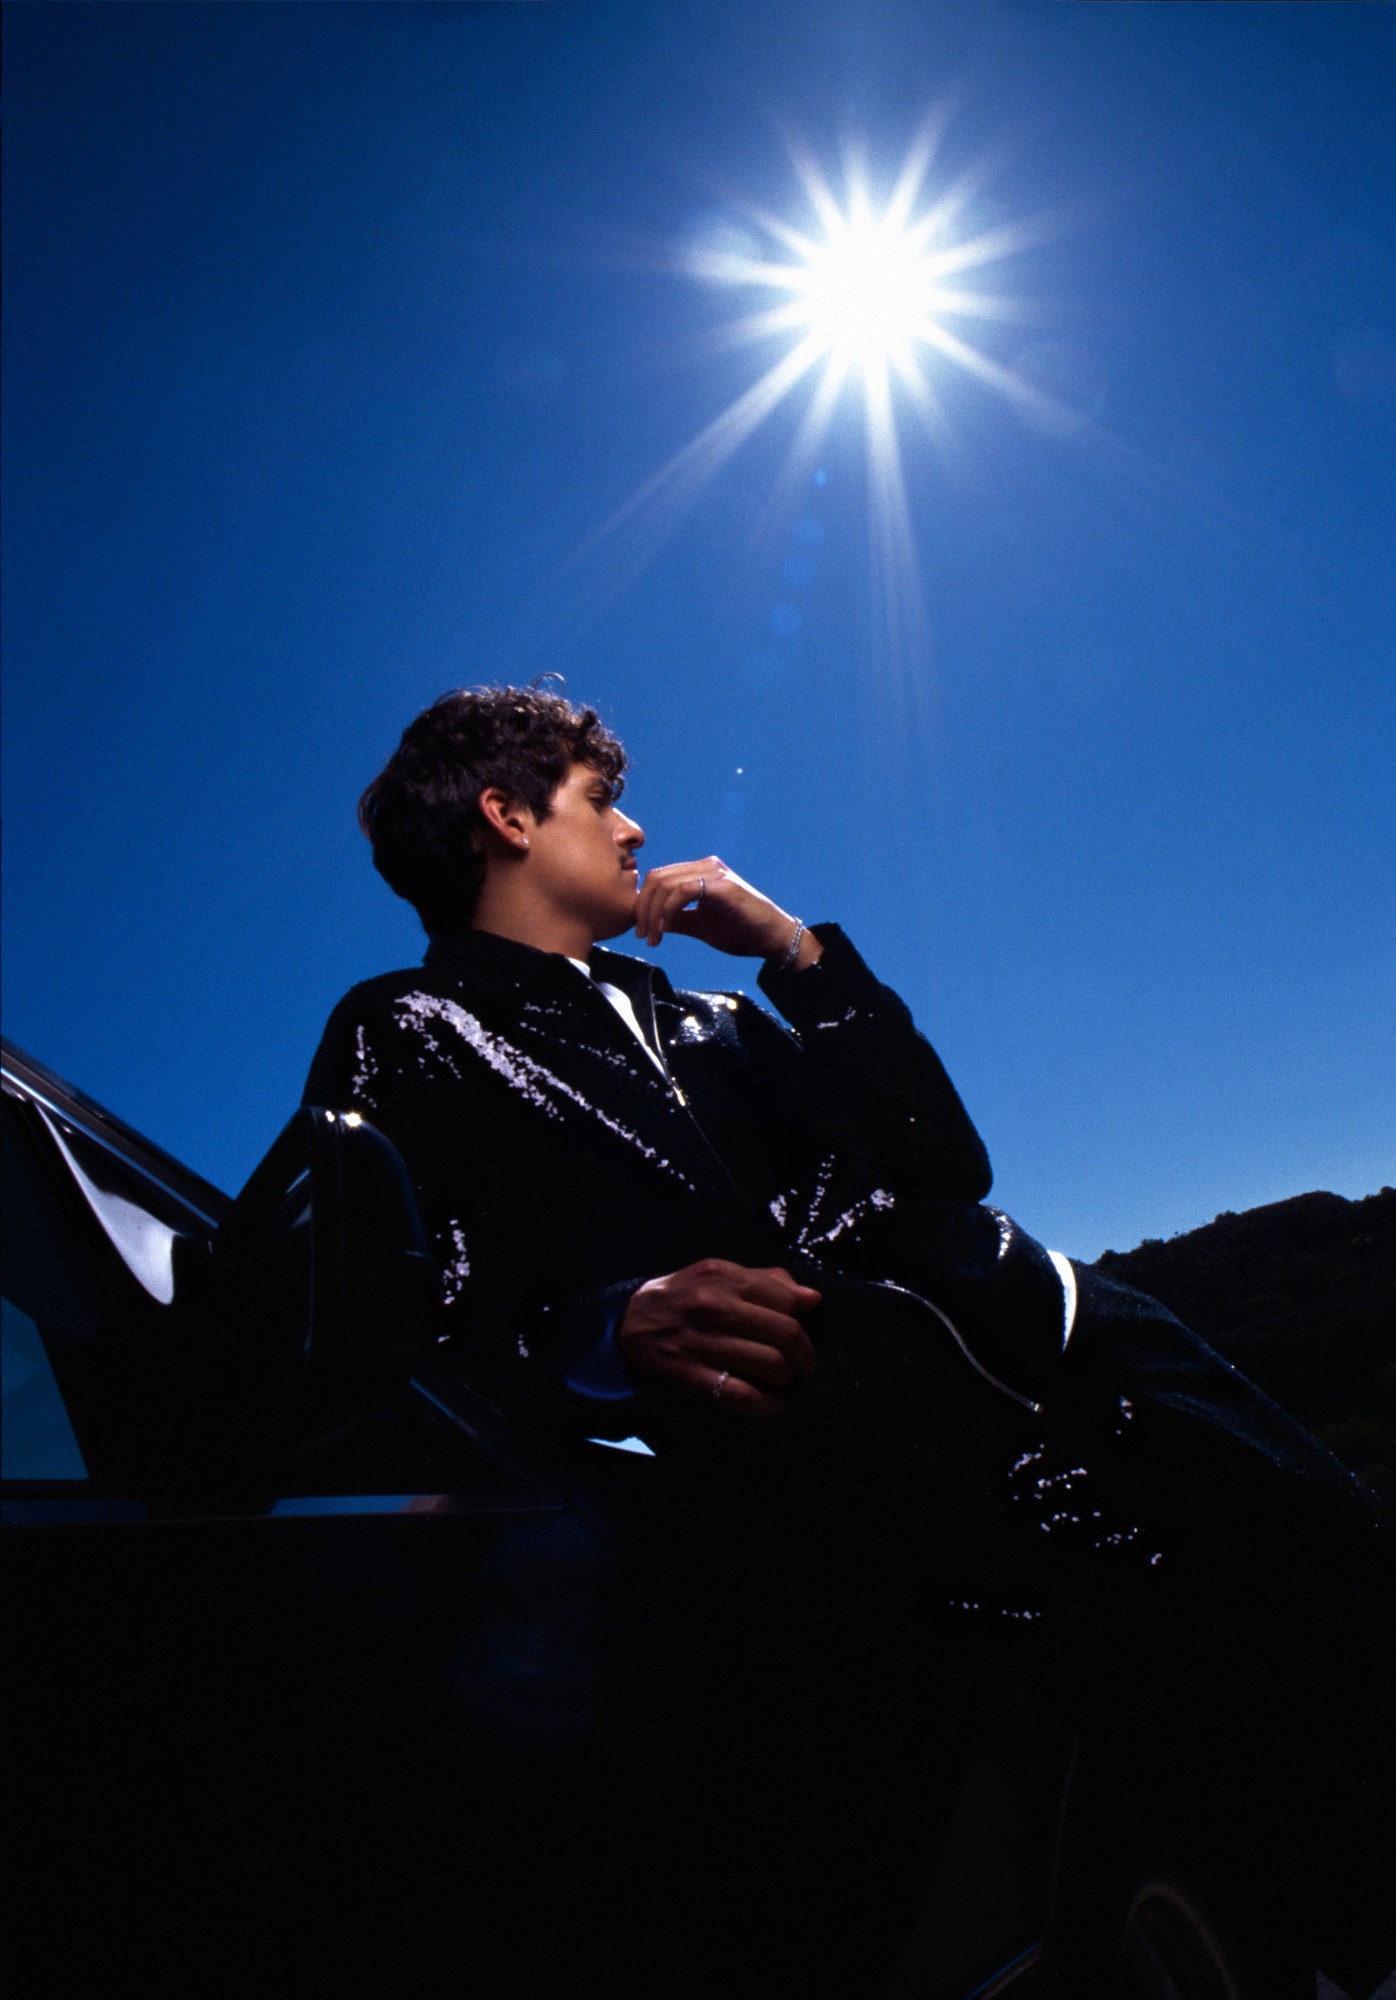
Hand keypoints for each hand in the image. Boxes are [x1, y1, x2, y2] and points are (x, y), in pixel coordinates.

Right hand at [617, 1259, 819, 1416]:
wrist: (621, 1326)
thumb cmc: (677, 1299)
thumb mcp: (712, 1275)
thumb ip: (761, 1280)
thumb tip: (810, 1297)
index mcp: (723, 1279)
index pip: (786, 1297)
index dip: (806, 1318)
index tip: (808, 1331)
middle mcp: (714, 1308)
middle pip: (784, 1333)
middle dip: (804, 1354)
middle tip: (804, 1364)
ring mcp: (703, 1343)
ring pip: (769, 1364)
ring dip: (787, 1379)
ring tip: (784, 1381)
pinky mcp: (691, 1376)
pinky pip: (742, 1395)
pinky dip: (766, 1404)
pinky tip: (771, 1402)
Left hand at [634, 856, 818, 963]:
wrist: (774, 938)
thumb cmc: (741, 932)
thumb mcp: (699, 926)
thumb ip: (676, 920)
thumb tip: (650, 922)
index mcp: (700, 872)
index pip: (659, 879)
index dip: (644, 904)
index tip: (643, 932)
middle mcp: (706, 866)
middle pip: (657, 878)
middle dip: (644, 909)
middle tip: (644, 936)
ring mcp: (715, 873)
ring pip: (666, 884)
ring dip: (653, 913)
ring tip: (654, 937)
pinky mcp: (722, 885)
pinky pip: (683, 890)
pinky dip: (668, 910)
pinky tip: (666, 929)